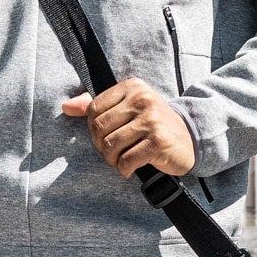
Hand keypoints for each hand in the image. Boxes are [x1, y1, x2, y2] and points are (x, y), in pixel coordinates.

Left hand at [61, 79, 196, 178]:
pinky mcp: (159, 141)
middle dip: (101, 147)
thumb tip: (66, 107)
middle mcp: (142, 99)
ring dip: (112, 160)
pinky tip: (131, 168)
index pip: (94, 109)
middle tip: (113, 153)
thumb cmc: (153, 125)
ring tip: (122, 160)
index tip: (106, 137)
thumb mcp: (127, 108)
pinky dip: (124, 169)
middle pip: (99, 128)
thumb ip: (96, 106)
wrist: (190, 139)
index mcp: (132, 87)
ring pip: (111, 145)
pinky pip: (127, 160)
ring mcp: (152, 119)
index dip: (93, 129)